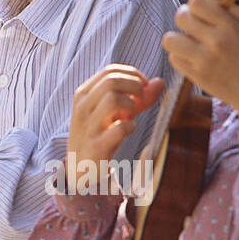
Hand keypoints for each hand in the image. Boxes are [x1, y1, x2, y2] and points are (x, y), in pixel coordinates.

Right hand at [67, 65, 164, 192]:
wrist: (79, 168)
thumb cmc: (100, 134)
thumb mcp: (114, 113)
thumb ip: (137, 98)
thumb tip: (159, 82)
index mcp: (84, 94)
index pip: (109, 71)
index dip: (132, 74)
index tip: (144, 86)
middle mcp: (82, 107)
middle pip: (112, 81)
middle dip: (135, 86)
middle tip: (142, 99)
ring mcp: (88, 126)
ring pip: (113, 99)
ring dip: (131, 105)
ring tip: (132, 115)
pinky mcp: (96, 145)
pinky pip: (120, 127)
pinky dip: (130, 126)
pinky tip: (128, 130)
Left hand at [162, 0, 238, 126]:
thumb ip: (225, 20)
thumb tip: (204, 4)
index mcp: (231, 27)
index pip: (197, 2)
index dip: (196, 5)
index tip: (201, 12)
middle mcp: (215, 42)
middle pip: (180, 17)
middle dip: (185, 18)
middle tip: (192, 25)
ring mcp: (203, 60)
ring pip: (170, 39)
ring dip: (177, 39)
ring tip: (189, 43)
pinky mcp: (196, 77)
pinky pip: (174, 59)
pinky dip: (179, 56)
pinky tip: (192, 58)